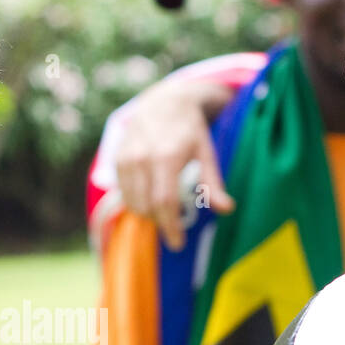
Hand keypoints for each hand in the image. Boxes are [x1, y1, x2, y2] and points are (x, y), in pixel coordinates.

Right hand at [115, 80, 234, 250]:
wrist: (162, 101)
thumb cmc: (189, 130)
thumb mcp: (206, 153)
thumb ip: (213, 183)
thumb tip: (227, 209)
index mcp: (166, 156)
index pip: (164, 202)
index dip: (170, 227)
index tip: (177, 244)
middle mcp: (142, 158)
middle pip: (147, 206)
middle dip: (160, 223)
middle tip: (174, 228)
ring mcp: (126, 158)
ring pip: (133, 203)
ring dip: (148, 214)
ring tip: (164, 212)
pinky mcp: (116, 159)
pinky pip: (124, 193)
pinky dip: (137, 202)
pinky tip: (151, 197)